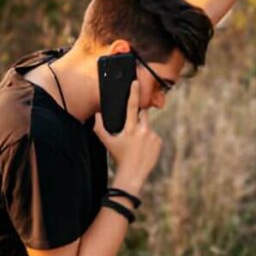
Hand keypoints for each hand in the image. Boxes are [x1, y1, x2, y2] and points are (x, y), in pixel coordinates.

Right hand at [93, 80, 161, 194]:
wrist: (133, 174)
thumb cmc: (119, 157)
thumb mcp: (107, 142)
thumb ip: (99, 127)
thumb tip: (96, 115)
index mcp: (130, 128)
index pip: (132, 106)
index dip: (134, 92)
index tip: (136, 82)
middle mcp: (143, 130)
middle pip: (143, 114)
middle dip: (138, 117)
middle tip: (132, 129)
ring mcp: (153, 136)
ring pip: (148, 126)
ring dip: (143, 130)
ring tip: (137, 143)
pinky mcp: (159, 142)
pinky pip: (154, 135)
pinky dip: (149, 139)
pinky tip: (144, 148)